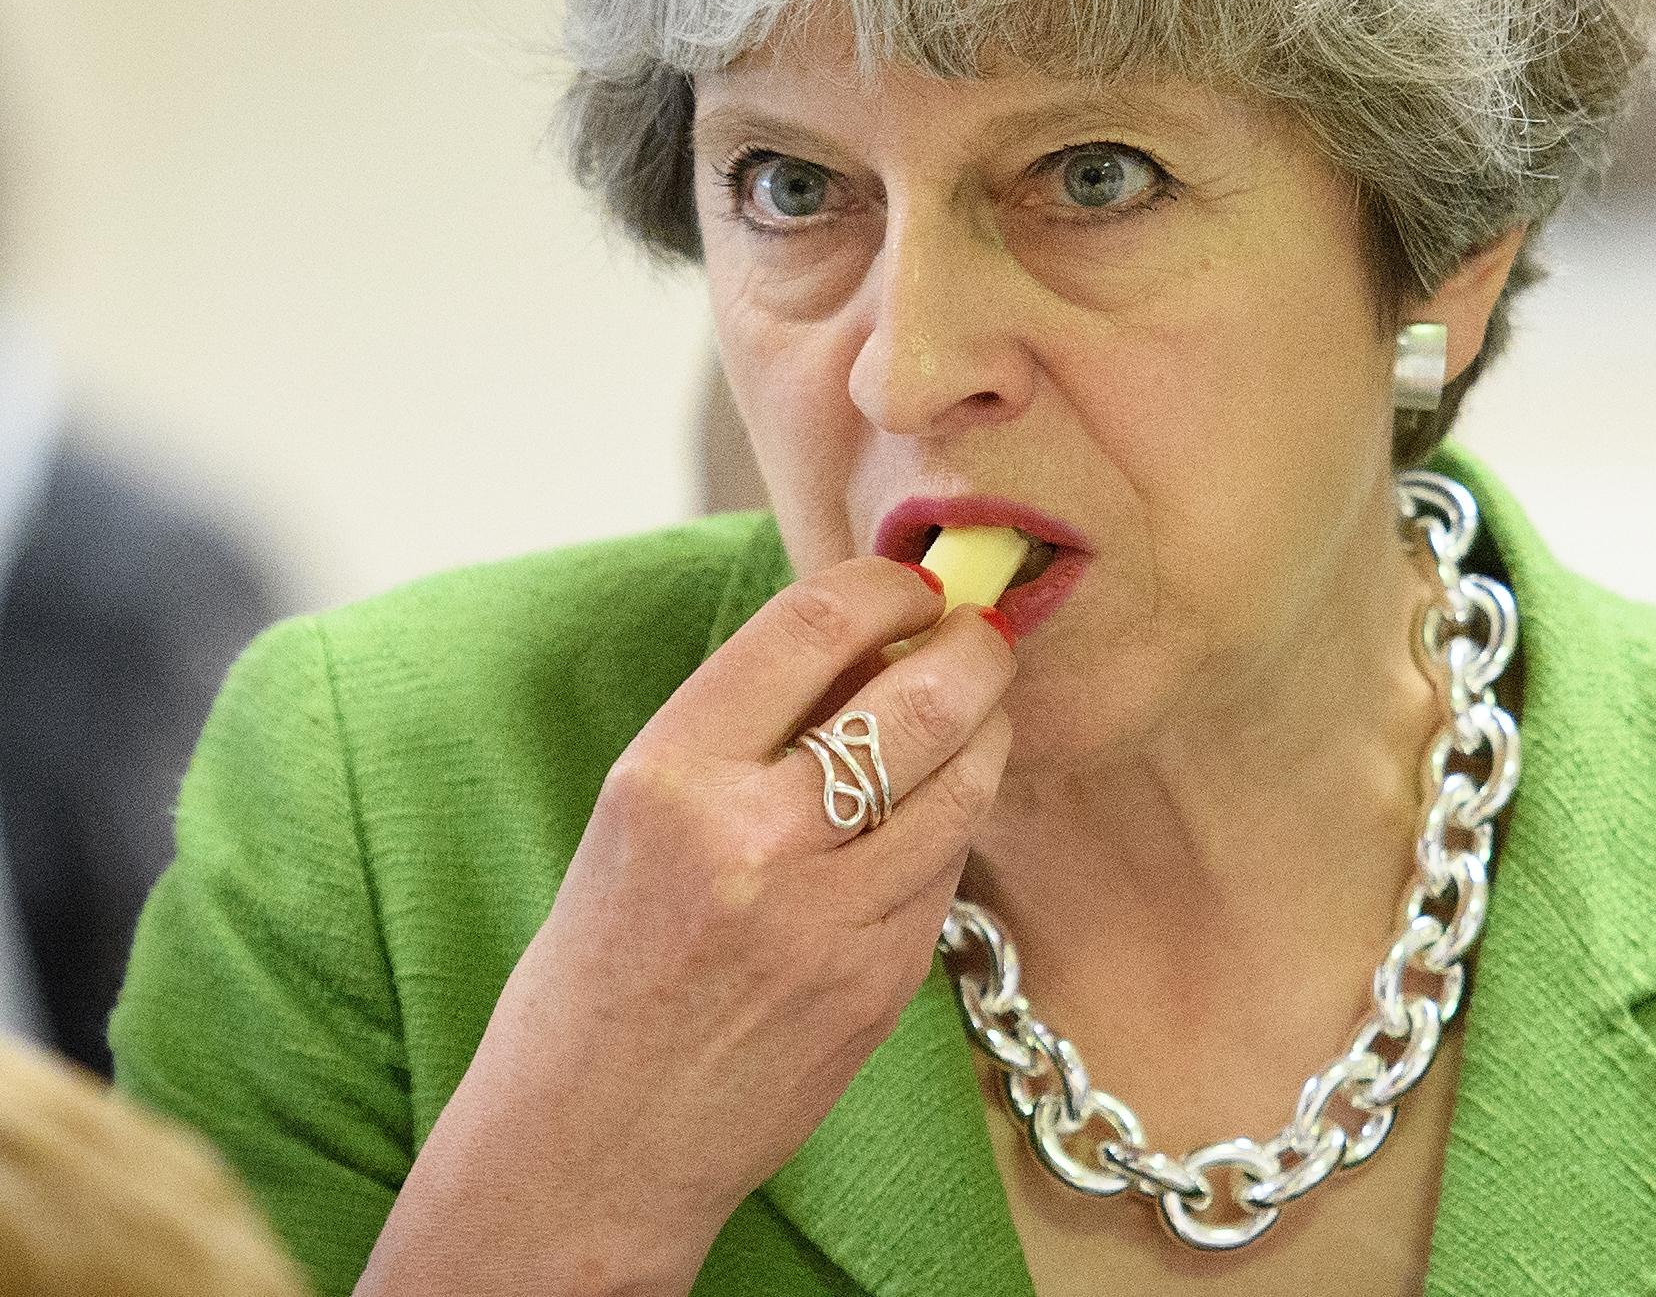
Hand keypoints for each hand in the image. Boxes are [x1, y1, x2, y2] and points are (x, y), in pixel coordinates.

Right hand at [362, 558, 1014, 1292]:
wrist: (590, 1149)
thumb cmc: (600, 970)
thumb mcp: (636, 820)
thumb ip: (745, 729)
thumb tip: (867, 636)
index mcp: (668, 778)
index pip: (813, 625)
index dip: (886, 585)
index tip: (911, 584)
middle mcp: (754, 840)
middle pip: (923, 695)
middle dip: (975, 646)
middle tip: (982, 632)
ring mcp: (830, 920)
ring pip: (965, 781)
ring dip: (986, 730)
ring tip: (975, 711)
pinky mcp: (882, 984)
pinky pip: (949, 868)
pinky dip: (954, 823)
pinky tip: (933, 813)